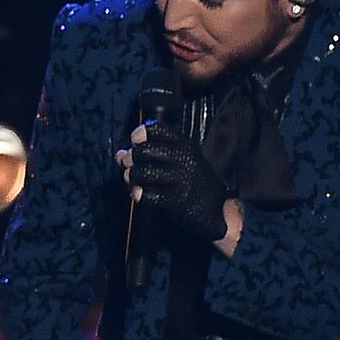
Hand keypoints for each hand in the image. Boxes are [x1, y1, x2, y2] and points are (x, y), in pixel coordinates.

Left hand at [127, 124, 227, 240]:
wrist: (219, 210)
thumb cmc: (194, 183)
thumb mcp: (178, 163)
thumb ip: (150, 156)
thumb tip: (120, 154)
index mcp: (185, 144)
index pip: (158, 129)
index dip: (141, 133)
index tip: (135, 141)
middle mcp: (184, 157)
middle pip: (145, 150)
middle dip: (132, 158)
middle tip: (130, 166)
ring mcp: (181, 178)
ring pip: (143, 172)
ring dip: (132, 177)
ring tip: (132, 181)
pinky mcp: (178, 199)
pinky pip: (149, 194)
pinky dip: (138, 194)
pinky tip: (137, 194)